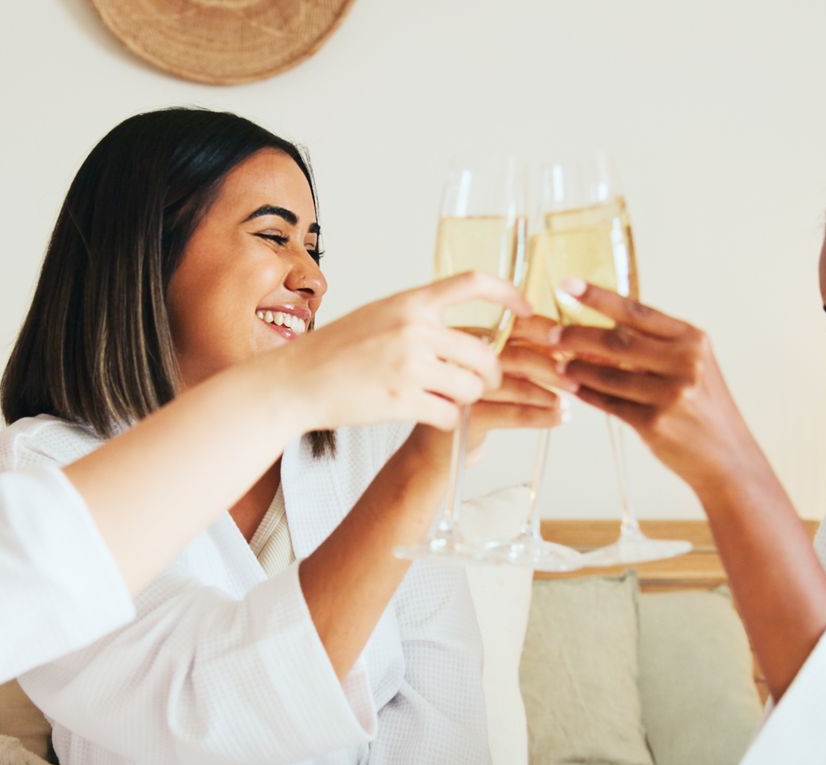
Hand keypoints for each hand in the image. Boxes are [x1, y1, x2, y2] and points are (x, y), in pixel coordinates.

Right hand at [270, 271, 529, 432]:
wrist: (297, 381)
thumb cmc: (334, 350)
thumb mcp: (378, 315)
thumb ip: (417, 316)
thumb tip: (461, 326)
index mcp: (410, 301)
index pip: (474, 283)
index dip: (510, 295)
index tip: (527, 310)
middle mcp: (414, 329)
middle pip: (483, 352)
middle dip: (491, 373)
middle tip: (484, 383)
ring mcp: (409, 365)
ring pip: (471, 388)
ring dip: (467, 398)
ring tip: (447, 399)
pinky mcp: (403, 401)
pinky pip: (450, 415)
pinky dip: (447, 420)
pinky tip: (430, 415)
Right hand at [401, 328, 567, 466]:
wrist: (433, 451)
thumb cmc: (469, 410)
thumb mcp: (490, 376)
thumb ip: (518, 359)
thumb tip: (567, 351)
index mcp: (468, 339)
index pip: (512, 326)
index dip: (546, 332)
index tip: (572, 344)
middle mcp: (460, 360)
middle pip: (516, 355)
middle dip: (553, 366)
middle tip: (576, 377)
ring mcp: (460, 389)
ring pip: (516, 386)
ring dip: (549, 394)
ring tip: (567, 401)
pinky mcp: (466, 418)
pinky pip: (513, 414)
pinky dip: (542, 417)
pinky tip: (559, 417)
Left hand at [539, 279, 760, 494]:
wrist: (727, 456)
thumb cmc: (704, 407)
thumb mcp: (692, 365)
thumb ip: (656, 345)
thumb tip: (604, 328)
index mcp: (692, 340)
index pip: (637, 312)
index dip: (598, 298)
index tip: (568, 285)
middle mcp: (684, 363)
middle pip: (617, 342)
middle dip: (578, 336)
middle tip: (551, 334)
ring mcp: (670, 394)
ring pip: (609, 375)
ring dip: (578, 368)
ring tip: (559, 363)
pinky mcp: (655, 423)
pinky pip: (610, 403)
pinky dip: (588, 394)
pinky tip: (574, 388)